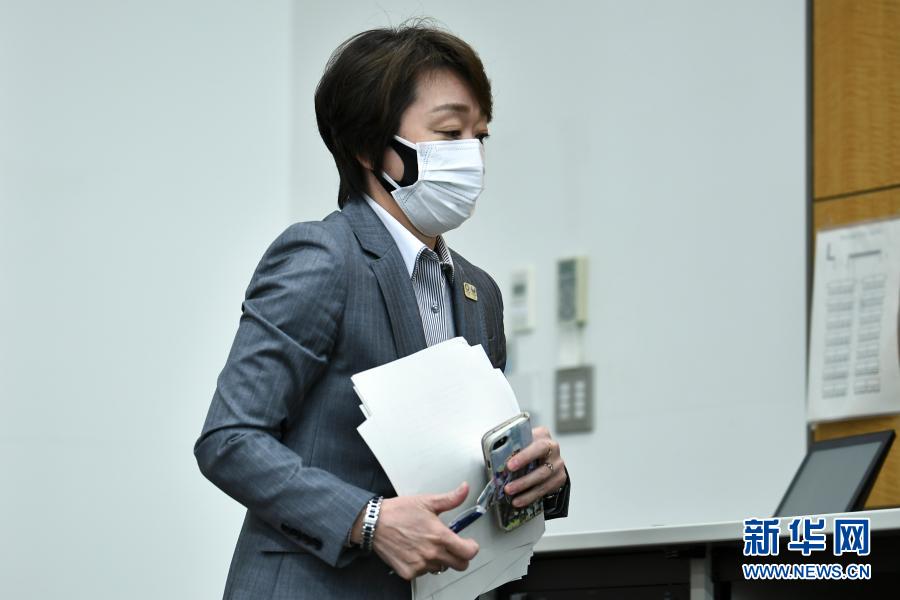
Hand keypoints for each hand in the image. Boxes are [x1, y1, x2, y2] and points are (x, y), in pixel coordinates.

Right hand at [362, 482, 479, 579]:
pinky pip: (423, 573)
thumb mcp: (427, 501)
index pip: (468, 552)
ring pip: (441, 568)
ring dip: (439, 559)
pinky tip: (415, 551)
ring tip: (427, 545)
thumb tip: (465, 489)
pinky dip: (422, 565)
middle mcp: (431, 553)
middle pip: (460, 565)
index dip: (471, 547)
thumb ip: (450, 498)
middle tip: (452, 546)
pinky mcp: (408, 572)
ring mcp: (420, 565)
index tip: (468, 543)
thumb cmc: (398, 511)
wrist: (373, 523)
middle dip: (459, 556)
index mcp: (439, 536)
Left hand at [503, 426, 567, 507]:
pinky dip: (530, 497)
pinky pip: (544, 490)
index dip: (524, 457)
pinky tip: (519, 500)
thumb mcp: (521, 441)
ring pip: (542, 480)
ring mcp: (558, 464)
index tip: (509, 466)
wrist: (546, 454)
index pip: (536, 445)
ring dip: (524, 489)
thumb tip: (492, 456)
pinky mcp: (559, 478)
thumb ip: (511, 446)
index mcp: (542, 435)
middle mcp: (553, 449)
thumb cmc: (527, 446)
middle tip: (508, 487)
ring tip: (510, 494)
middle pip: (542, 466)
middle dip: (524, 479)